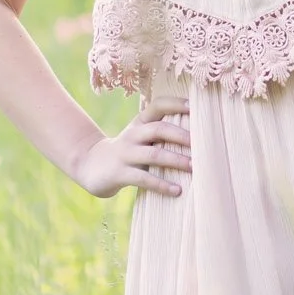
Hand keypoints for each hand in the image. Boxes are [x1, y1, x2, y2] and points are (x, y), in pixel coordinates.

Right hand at [74, 95, 191, 198]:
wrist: (91, 165)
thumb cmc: (128, 150)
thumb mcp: (140, 136)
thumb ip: (161, 132)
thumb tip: (198, 136)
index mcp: (140, 122)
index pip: (158, 106)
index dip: (175, 104)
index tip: (194, 106)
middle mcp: (133, 134)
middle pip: (158, 129)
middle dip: (181, 135)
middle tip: (202, 144)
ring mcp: (126, 153)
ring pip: (153, 154)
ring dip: (176, 160)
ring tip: (194, 167)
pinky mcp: (120, 173)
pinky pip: (144, 179)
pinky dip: (162, 185)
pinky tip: (177, 190)